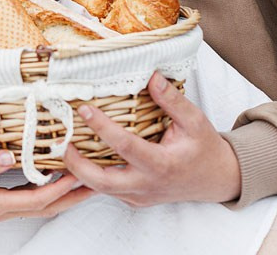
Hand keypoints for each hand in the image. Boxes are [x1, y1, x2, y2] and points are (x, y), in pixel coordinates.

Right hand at [0, 151, 91, 219]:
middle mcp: (2, 209)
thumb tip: (8, 156)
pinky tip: (55, 178)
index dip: (59, 189)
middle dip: (72, 197)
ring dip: (64, 194)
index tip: (79, 176)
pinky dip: (49, 190)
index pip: (36, 199)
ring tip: (86, 180)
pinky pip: (31, 198)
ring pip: (41, 204)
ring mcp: (1, 207)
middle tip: (98, 183)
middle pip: (46, 207)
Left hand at [61, 73, 242, 205]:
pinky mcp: (133, 199)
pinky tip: (79, 157)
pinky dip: (90, 175)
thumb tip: (151, 76)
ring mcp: (138, 196)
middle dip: (76, 164)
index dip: (102, 128)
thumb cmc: (204, 148)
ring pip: (100, 188)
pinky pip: (107, 190)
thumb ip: (172, 100)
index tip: (84, 109)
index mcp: (162, 164)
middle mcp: (147, 184)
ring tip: (64, 145)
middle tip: (62, 140)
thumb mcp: (195, 120)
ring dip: (78, 170)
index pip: (125, 146)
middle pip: (101, 181)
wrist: (214, 179)